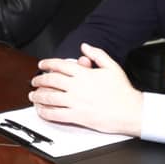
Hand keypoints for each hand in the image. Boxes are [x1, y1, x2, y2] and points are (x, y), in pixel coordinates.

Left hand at [29, 43, 143, 136]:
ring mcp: (76, 102)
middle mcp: (77, 87)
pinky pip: (56, 114)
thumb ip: (97, 54)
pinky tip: (41, 110)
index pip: (59, 65)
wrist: (131, 111)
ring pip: (50, 97)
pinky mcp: (77, 116)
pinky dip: (45, 112)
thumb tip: (84, 46)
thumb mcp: (111, 66)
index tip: (41, 65)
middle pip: (51, 80)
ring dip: (38, 96)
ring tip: (33, 95)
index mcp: (84, 74)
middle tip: (34, 81)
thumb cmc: (122, 91)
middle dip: (39, 80)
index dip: (47, 64)